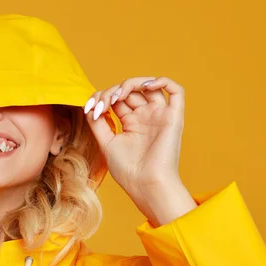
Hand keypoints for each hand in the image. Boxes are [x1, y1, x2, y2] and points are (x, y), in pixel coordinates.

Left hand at [84, 76, 184, 197]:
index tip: (91, 108)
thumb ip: (98, 123)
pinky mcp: (173, 117)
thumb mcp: (106, 143)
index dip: (102, 97)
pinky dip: (161, 81)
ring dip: (130, 84)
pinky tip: (144, 86)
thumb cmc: (127, 170)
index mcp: (131, 124)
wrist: (146, 184)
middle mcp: (146, 117)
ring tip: (117, 96)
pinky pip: (175, 90)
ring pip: (149, 86)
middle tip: (102, 104)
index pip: (117, 100)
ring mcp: (159, 116)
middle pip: (130, 91)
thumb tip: (90, 105)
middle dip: (112, 92)